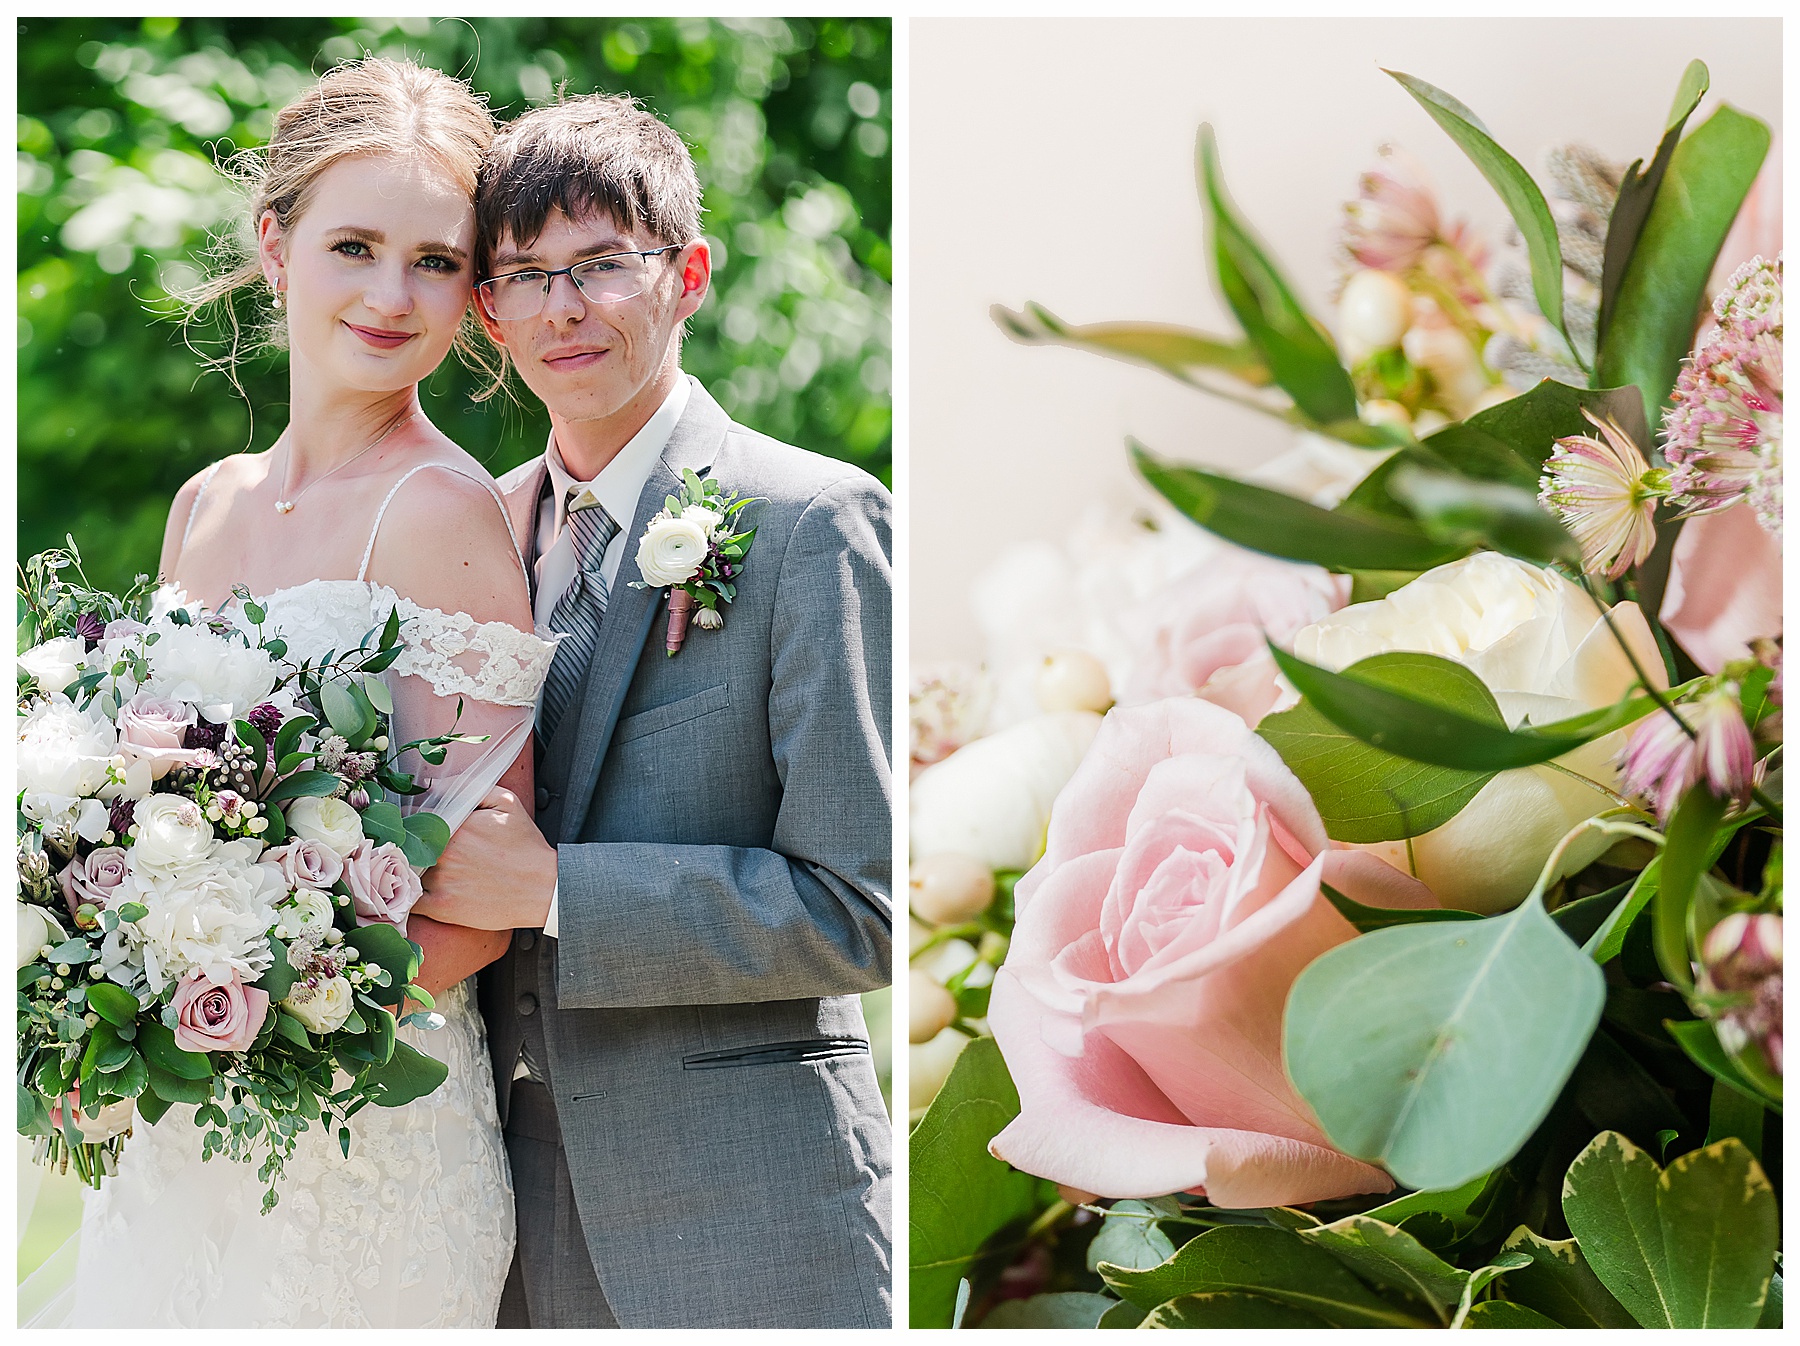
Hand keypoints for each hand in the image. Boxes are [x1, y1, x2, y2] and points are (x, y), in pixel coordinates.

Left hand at [414, 787, 556, 930]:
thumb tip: (435, 784)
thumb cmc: (525, 847)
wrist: (543, 888)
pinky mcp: (441, 907)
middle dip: (416, 843)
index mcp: (455, 825)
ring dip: (413, 867)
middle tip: (430, 849)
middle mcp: (444, 851)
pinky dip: (411, 894)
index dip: (420, 821)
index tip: (427, 828)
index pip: (418, 816)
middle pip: (410, 842)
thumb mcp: (507, 802)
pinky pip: (410, 899)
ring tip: (432, 869)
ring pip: (409, 869)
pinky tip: (422, 890)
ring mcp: (441, 880)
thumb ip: (470, 786)